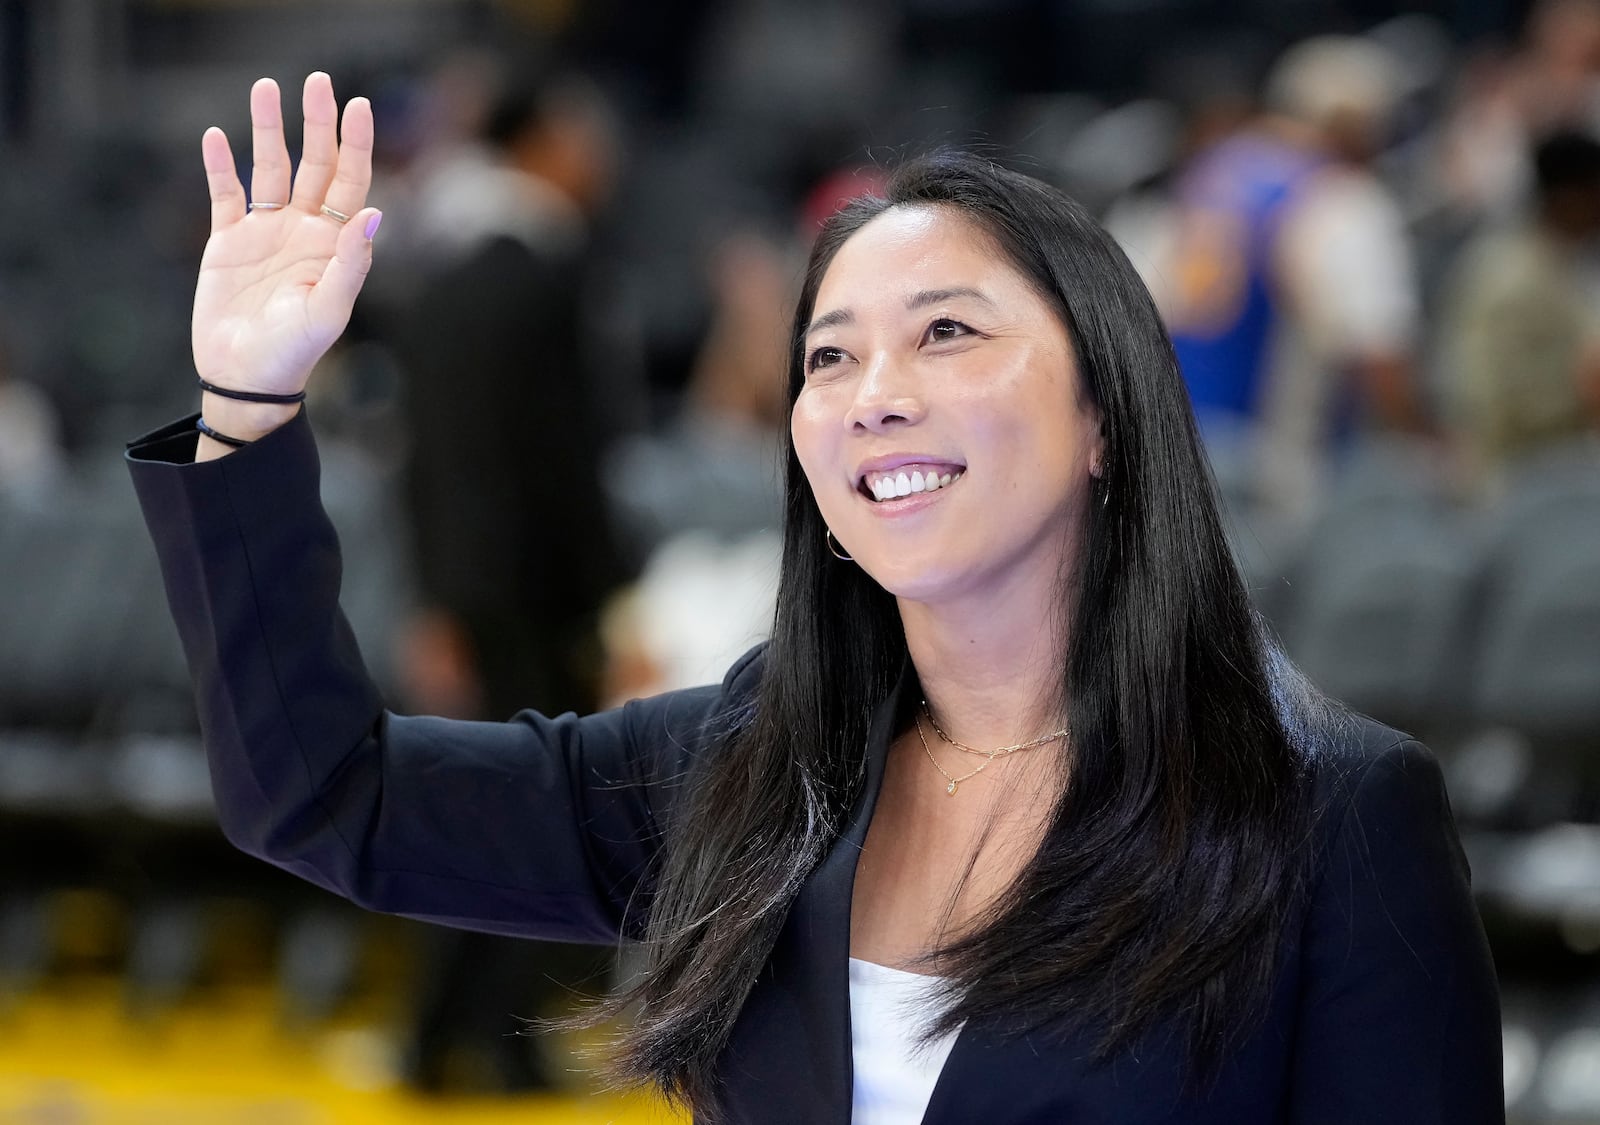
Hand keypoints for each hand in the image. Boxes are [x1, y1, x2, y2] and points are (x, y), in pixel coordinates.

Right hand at [193, 73, 379, 399]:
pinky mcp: (227, 242)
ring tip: (263, 88)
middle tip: (316, 81)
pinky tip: (218, 136)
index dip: (355, 144)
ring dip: (266, 130)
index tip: (358, 105)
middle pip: (313, 164)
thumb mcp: (330, 309)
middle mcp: (303, 230)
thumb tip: (375, 215)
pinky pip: (225, 194)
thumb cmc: (296, 351)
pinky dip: (221, 166)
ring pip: (269, 169)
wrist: (247, 377)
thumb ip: (352, 264)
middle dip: (315, 123)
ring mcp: (265, 232)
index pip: (350, 182)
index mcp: (334, 243)